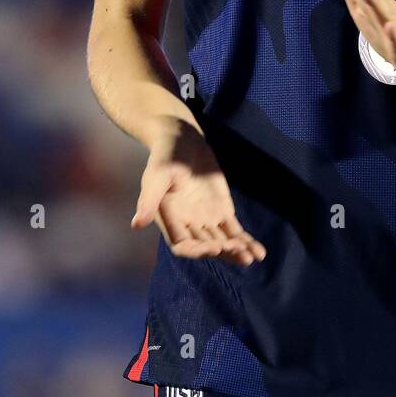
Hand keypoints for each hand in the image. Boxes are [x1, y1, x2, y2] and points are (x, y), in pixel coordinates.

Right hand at [131, 123, 265, 264]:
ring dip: (236, 251)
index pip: (183, 245)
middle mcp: (187, 225)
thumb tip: (136, 224)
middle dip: (222, 252)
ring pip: (222, 242)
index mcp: (169, 220)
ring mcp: (206, 220)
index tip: (214, 248)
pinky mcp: (221, 212)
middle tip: (240, 254)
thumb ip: (149, 199)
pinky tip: (259, 252)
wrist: (183, 139)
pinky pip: (234, 232)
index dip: (197, 251)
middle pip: (206, 247)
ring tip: (252, 257)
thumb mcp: (158, 174)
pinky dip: (246, 242)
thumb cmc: (166, 156)